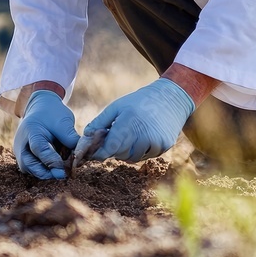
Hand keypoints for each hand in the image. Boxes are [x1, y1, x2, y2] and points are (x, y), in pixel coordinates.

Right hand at [13, 90, 80, 179]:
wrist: (41, 109)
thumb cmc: (53, 114)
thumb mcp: (64, 121)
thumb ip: (70, 138)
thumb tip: (79, 157)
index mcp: (31, 130)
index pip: (38, 148)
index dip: (51, 160)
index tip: (63, 170)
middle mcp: (21, 144)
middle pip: (28, 164)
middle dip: (45, 173)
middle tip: (63, 175)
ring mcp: (21, 152)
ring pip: (31, 170)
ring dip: (46, 173)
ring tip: (63, 170)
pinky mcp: (26, 158)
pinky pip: (34, 169)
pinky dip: (46, 170)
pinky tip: (58, 168)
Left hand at [75, 78, 194, 162]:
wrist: (170, 98)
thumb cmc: (138, 102)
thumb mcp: (117, 107)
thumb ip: (100, 122)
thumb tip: (85, 137)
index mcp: (129, 122)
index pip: (110, 147)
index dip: (100, 153)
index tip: (93, 153)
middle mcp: (143, 134)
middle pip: (120, 154)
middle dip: (113, 149)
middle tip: (114, 138)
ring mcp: (155, 142)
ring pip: (133, 158)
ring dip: (127, 151)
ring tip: (129, 135)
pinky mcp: (164, 146)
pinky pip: (146, 156)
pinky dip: (140, 150)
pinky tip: (143, 137)